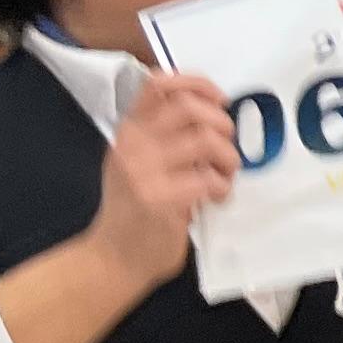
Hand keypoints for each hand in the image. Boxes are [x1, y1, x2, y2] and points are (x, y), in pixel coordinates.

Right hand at [89, 71, 243, 284]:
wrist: (114, 258)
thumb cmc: (137, 208)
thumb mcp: (142, 162)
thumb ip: (167, 135)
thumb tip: (214, 113)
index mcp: (130, 130)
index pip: (158, 85)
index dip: (197, 85)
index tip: (219, 102)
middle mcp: (131, 144)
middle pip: (190, 108)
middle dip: (222, 126)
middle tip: (224, 152)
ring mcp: (142, 170)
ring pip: (205, 140)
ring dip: (228, 159)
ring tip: (223, 178)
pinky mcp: (158, 199)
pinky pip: (208, 179)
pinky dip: (223, 188)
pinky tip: (216, 200)